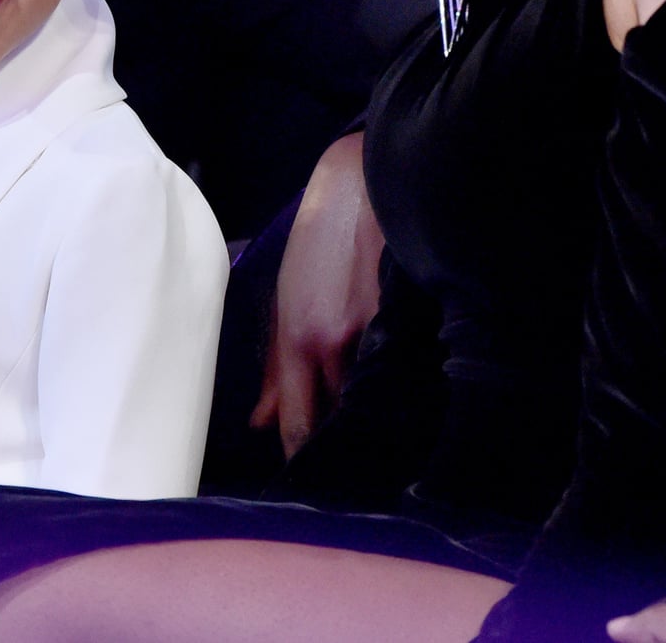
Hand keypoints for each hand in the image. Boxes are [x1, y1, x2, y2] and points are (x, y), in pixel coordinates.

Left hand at [251, 132, 383, 457]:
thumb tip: (259, 423)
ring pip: (372, 395)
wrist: (359, 186)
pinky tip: (407, 389)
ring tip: (378, 430)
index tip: (307, 479)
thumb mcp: (283, 300)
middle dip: (343, 443)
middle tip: (346, 465)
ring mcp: (372, 329)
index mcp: (297, 339)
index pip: (298, 421)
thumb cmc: (316, 243)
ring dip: (373, 413)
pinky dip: (402, 380)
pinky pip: (404, 366)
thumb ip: (273, 367)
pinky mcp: (405, 314)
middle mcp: (332, 341)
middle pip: (339, 418)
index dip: (302, 456)